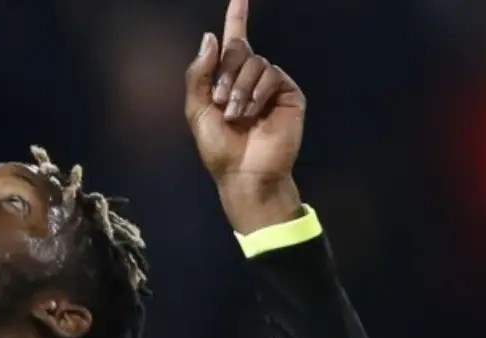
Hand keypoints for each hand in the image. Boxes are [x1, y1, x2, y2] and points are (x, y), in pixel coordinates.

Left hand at [185, 0, 303, 186]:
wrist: (244, 172)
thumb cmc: (219, 147)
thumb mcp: (197, 110)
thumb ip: (199, 74)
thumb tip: (211, 37)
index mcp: (227, 79)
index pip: (234, 40)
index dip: (237, 16)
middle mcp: (250, 77)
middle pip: (238, 50)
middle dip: (224, 75)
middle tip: (220, 103)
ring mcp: (270, 84)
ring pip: (254, 63)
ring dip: (239, 88)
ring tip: (236, 115)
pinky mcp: (288, 93)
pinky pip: (271, 74)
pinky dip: (257, 92)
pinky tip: (253, 113)